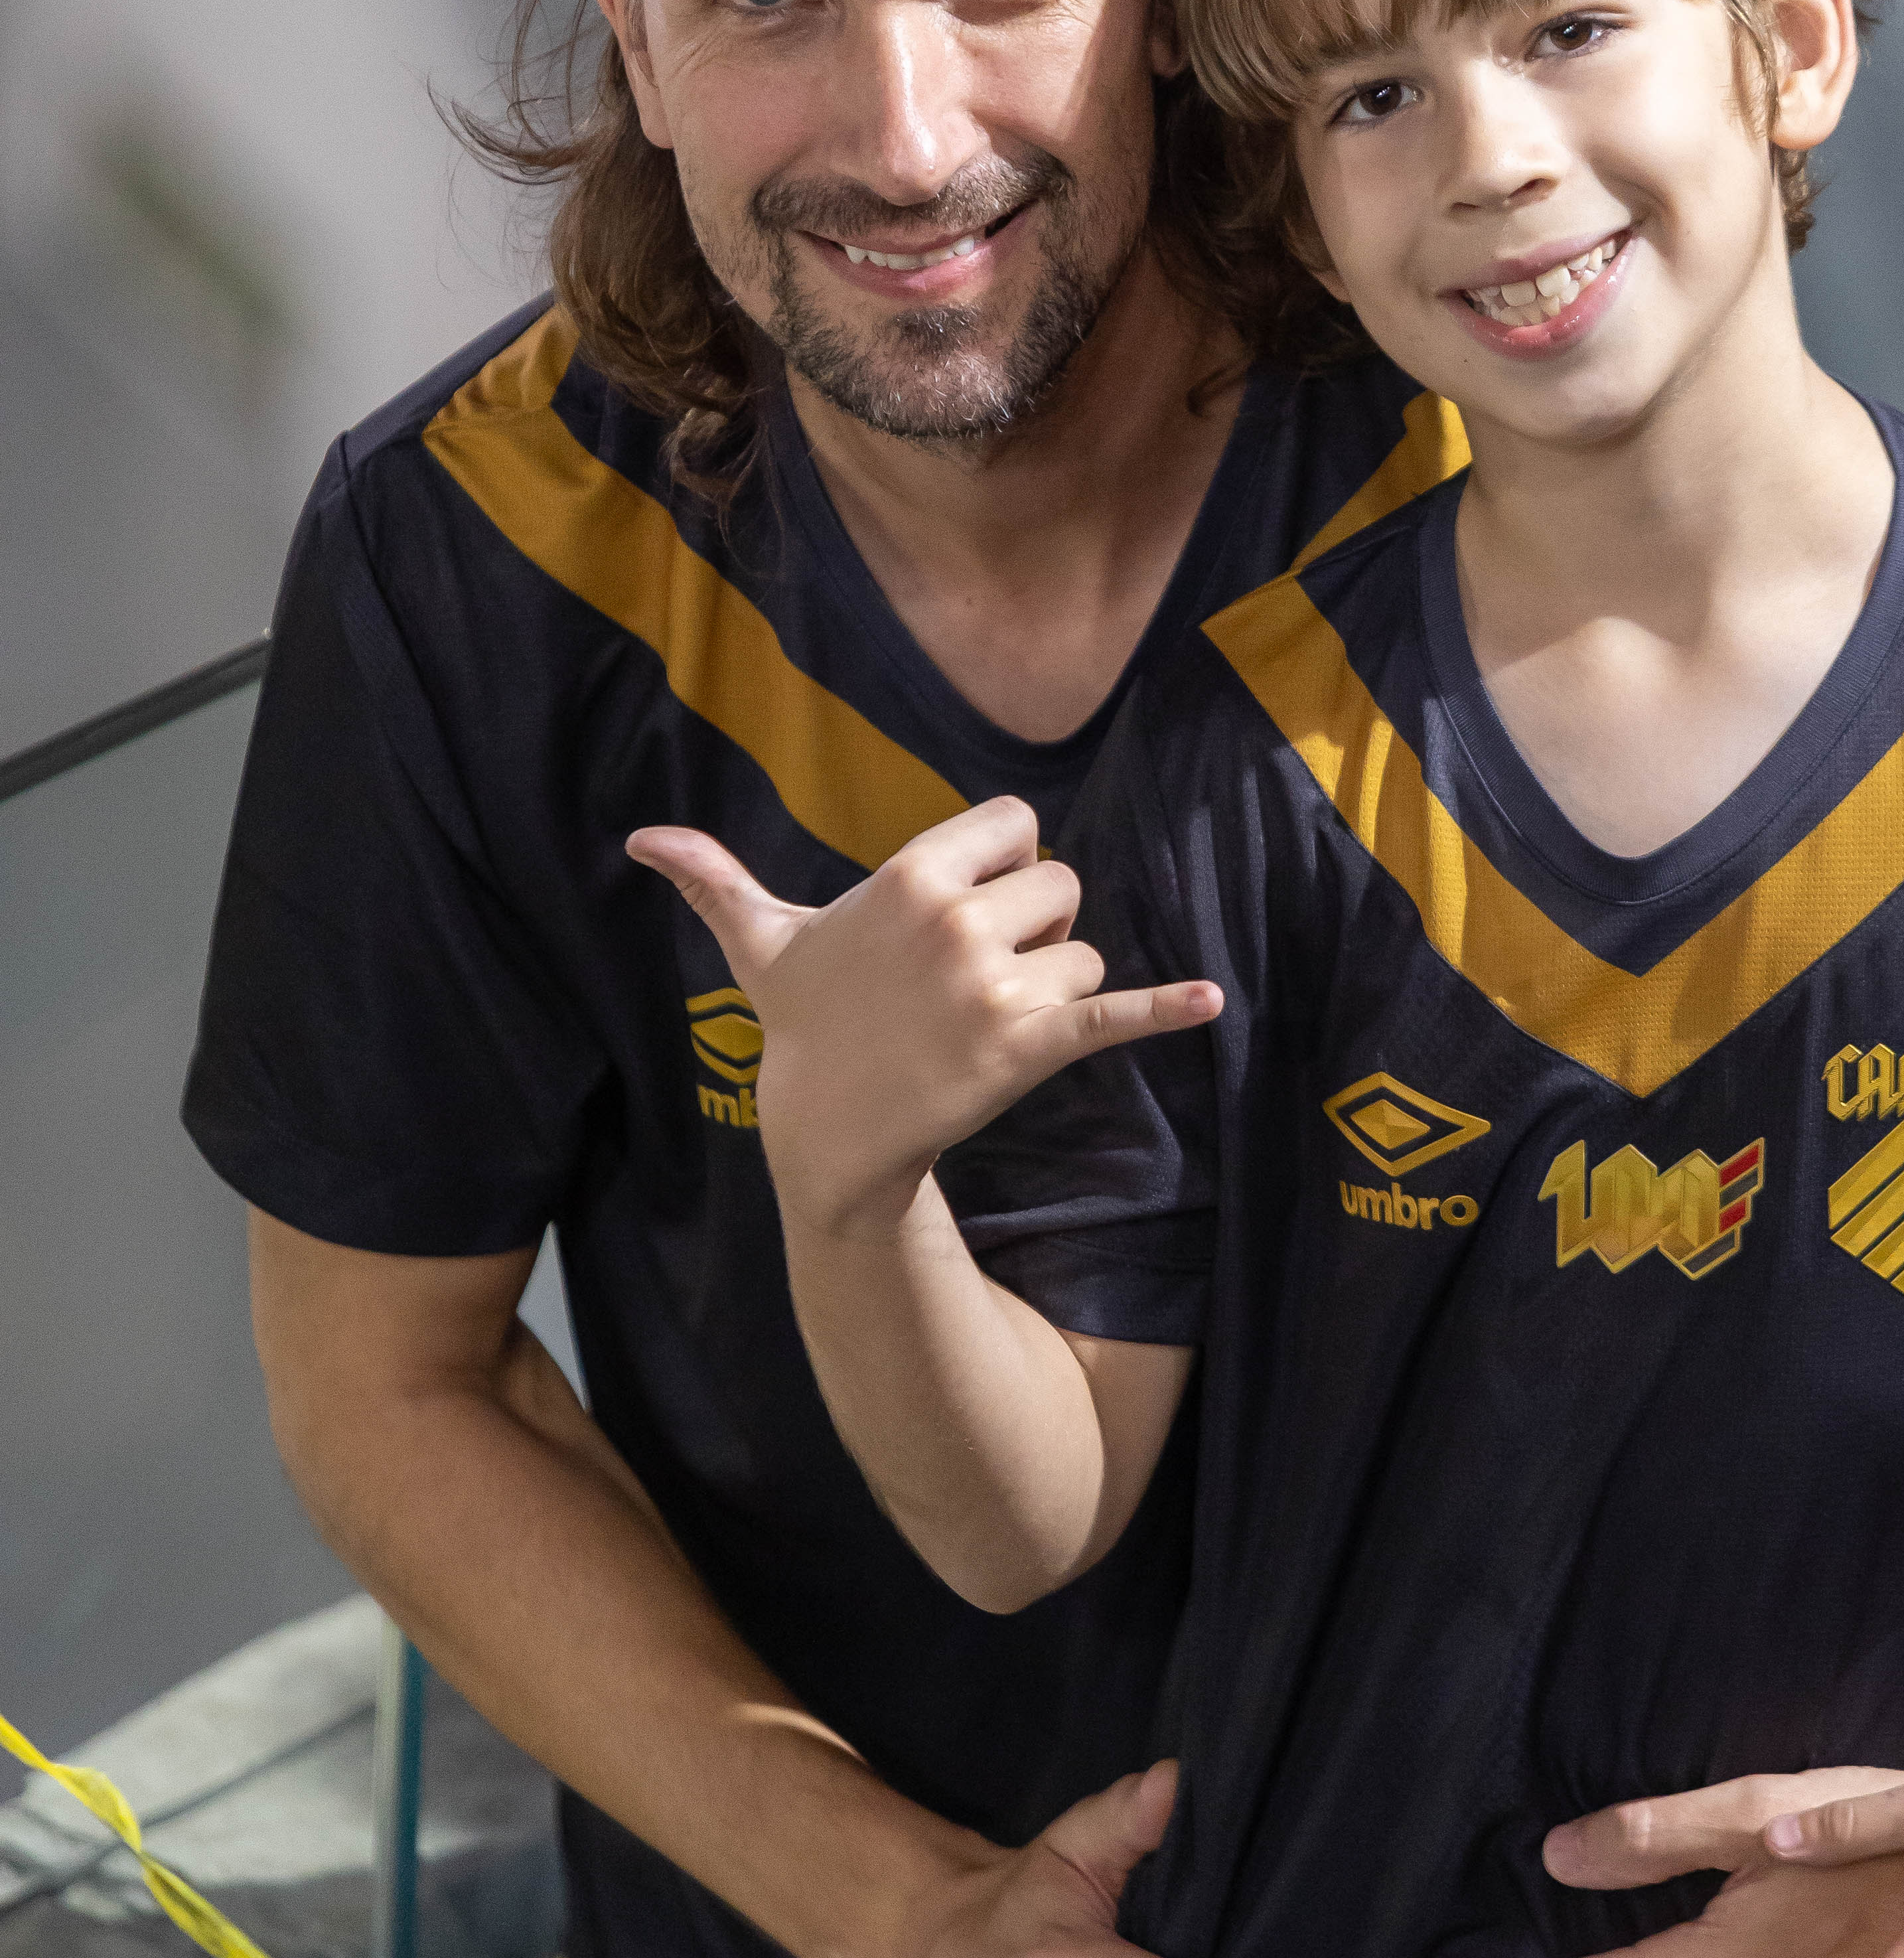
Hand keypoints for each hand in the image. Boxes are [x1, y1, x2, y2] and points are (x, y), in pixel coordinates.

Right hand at [628, 801, 1218, 1227]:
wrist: (827, 1134)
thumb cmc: (805, 1027)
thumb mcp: (762, 944)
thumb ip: (715, 881)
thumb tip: (641, 842)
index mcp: (911, 878)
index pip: (1018, 823)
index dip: (1004, 859)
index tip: (967, 901)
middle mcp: (957, 923)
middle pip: (1060, 882)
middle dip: (1034, 922)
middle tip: (975, 972)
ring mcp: (996, 987)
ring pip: (1083, 948)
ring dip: (1057, 982)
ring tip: (991, 1018)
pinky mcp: (1032, 1048)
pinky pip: (1114, 1013)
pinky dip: (1165, 1010)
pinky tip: (1209, 1001)